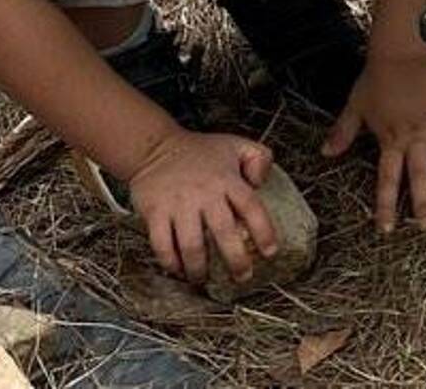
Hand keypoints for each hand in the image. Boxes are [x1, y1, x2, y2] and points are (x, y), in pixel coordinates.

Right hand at [127, 128, 277, 283]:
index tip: (270, 252)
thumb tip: (261, 184)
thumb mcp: (237, 146)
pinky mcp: (155, 212)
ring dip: (199, 268)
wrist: (155, 148)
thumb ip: (259, 159)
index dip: (263, 231)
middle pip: (224, 232)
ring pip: (192, 245)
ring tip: (204, 279)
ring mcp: (178, 204)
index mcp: (227, 180)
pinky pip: (162, 245)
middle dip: (236, 260)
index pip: (251, 207)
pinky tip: (178, 270)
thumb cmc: (200, 151)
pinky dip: (170, 262)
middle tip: (243, 276)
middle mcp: (204, 193)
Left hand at [322, 50, 425, 232]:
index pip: (387, 179)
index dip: (386, 205)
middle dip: (425, 204)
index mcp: (391, 139)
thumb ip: (344, 132)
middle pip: (422, 176)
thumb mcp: (356, 104)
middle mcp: (416, 137)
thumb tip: (326, 152)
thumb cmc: (380, 73)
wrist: (404, 47)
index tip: (388, 228)